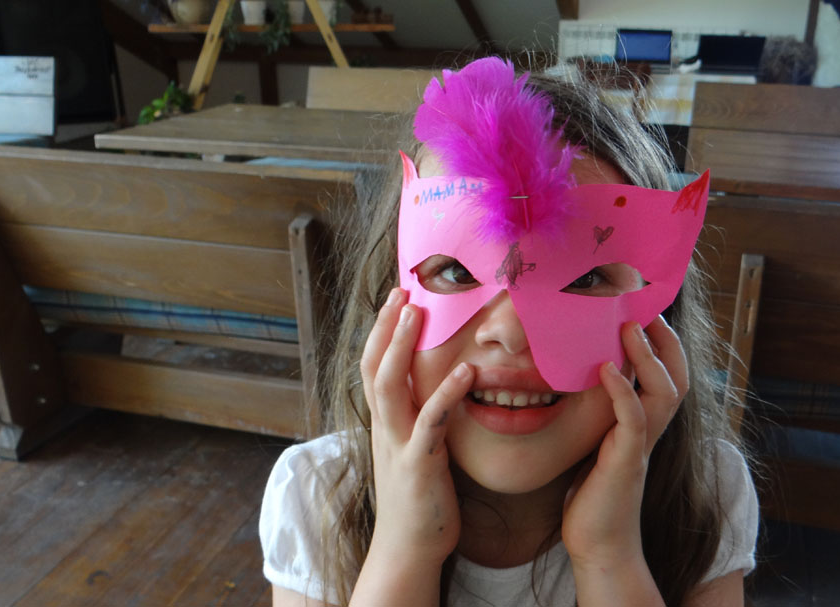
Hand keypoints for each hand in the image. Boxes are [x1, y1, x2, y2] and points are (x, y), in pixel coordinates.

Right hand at [358, 288, 473, 567]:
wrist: (409, 547)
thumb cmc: (420, 496)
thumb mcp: (415, 447)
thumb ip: (419, 416)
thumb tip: (435, 387)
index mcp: (385, 422)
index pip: (374, 366)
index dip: (382, 331)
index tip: (396, 297)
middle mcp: (385, 428)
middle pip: (374, 365)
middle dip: (386, 326)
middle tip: (401, 289)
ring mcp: (398, 445)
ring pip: (390, 386)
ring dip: (402, 346)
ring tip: (417, 313)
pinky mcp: (418, 465)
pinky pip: (430, 423)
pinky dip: (446, 394)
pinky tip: (466, 372)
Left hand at [561, 315, 688, 570]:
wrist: (597, 542)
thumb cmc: (591, 494)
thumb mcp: (597, 443)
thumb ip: (600, 415)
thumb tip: (583, 378)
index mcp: (643, 425)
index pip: (668, 377)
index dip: (664, 346)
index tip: (646, 315)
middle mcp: (650, 432)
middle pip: (678, 378)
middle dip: (667, 343)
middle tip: (647, 312)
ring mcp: (641, 446)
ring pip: (664, 393)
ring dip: (648, 357)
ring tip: (629, 328)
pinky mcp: (626, 461)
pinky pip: (633, 419)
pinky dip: (623, 390)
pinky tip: (608, 369)